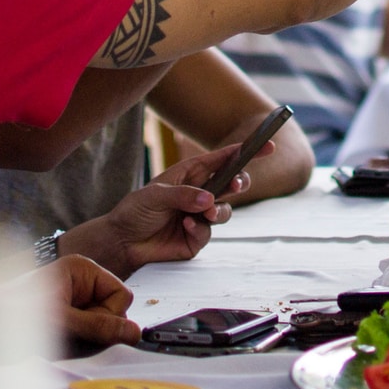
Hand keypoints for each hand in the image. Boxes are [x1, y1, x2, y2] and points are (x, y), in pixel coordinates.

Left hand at [0, 256, 143, 355]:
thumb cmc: (9, 314)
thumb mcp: (62, 321)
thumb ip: (99, 326)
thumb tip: (133, 332)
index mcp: (82, 269)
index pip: (121, 295)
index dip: (110, 316)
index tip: (89, 325)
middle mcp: (79, 281)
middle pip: (112, 311)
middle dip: (96, 327)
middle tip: (70, 332)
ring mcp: (72, 298)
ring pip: (99, 325)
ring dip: (84, 337)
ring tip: (59, 335)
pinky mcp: (64, 315)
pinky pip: (85, 333)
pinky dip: (75, 341)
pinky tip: (56, 339)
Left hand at [58, 143, 251, 276]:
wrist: (122, 242)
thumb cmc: (135, 211)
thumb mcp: (154, 195)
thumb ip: (182, 195)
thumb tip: (209, 200)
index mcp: (191, 174)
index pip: (222, 159)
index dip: (245, 151)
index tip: (267, 146)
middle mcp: (199, 193)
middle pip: (232, 184)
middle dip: (239, 183)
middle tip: (236, 185)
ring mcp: (199, 216)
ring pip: (224, 211)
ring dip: (218, 210)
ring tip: (204, 212)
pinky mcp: (196, 238)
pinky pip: (207, 233)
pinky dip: (198, 229)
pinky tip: (184, 226)